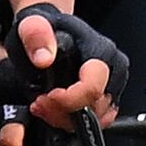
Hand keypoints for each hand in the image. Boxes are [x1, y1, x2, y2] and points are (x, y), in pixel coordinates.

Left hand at [11, 1, 117, 127]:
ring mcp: (114, 84)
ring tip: (44, 103)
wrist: (49, 30)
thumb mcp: (31, 24)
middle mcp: (114, 68)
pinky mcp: (108, 98)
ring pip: (97, 118)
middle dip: (62, 112)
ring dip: (66, 118)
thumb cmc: (45, 28)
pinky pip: (96, 121)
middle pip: (95, 107)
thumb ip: (35, 36)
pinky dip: (73, 121)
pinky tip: (56, 108)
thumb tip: (44, 58)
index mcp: (102, 49)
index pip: (93, 88)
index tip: (44, 98)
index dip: (66, 100)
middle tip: (39, 101)